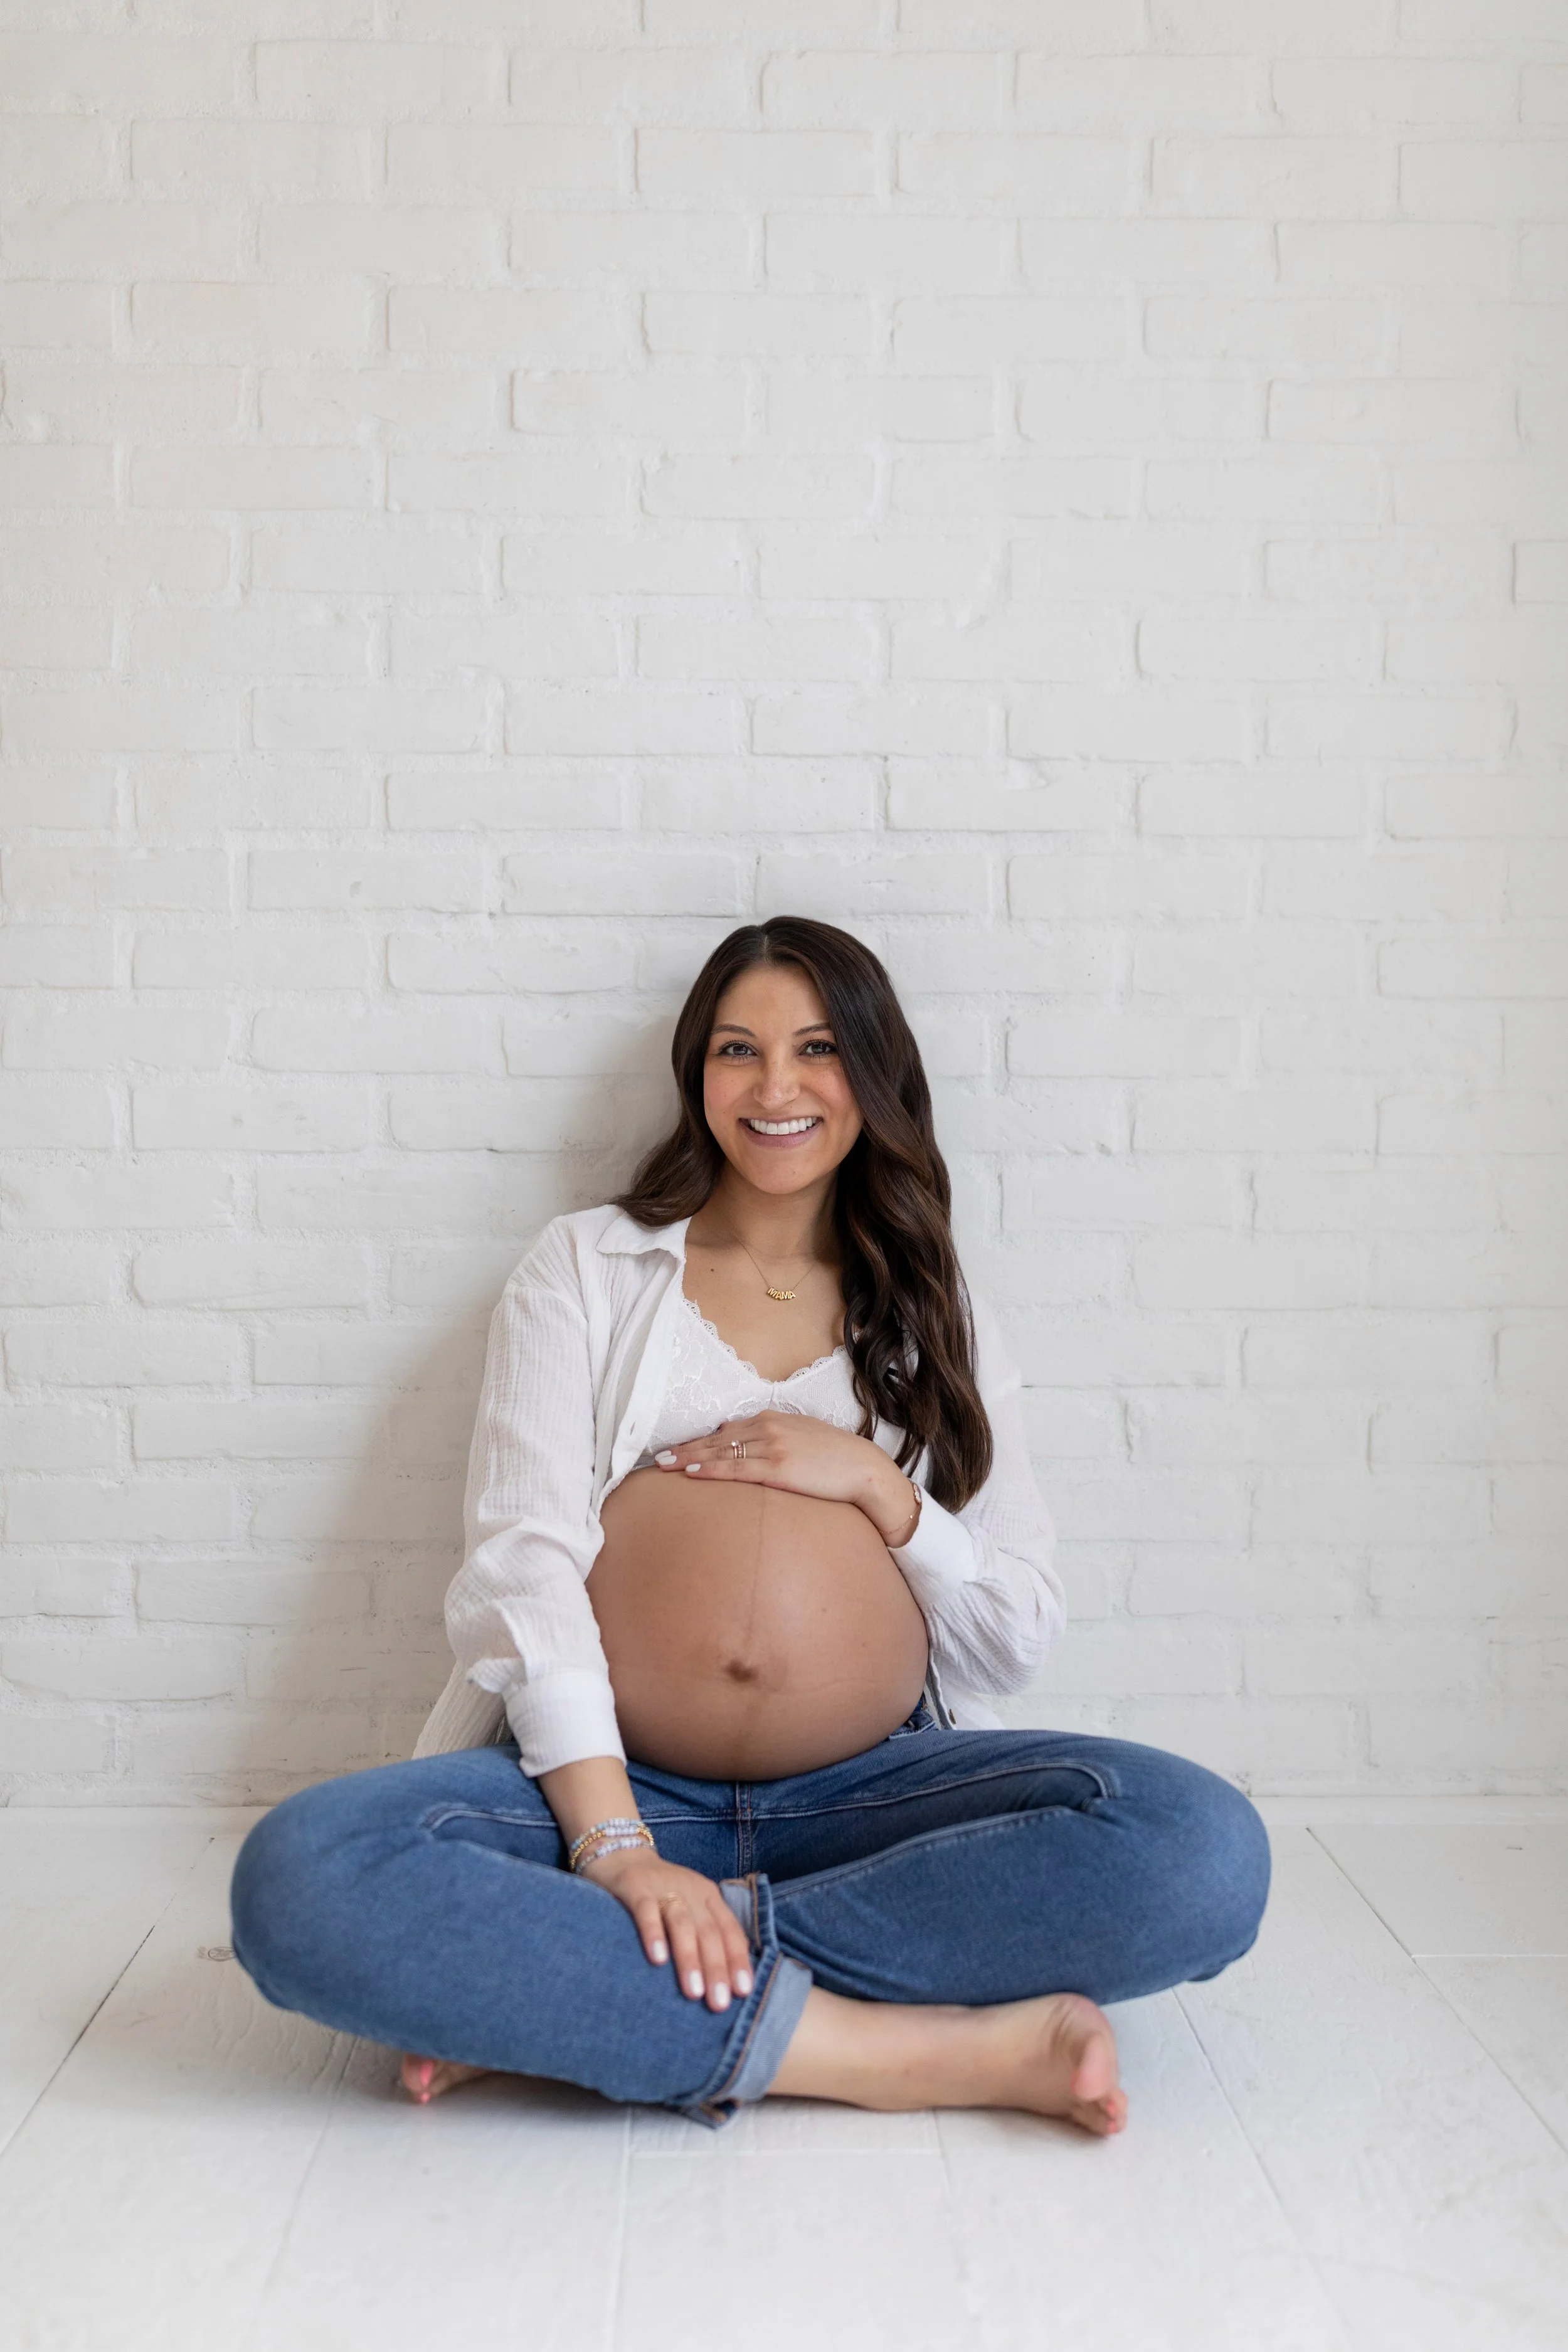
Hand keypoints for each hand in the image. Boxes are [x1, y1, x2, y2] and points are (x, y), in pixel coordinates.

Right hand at [581, 1846, 754, 2012]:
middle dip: (716, 1968)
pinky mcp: (635, 1886)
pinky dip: (654, 1934)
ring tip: (693, 1992)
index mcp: (709, 1896)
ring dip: (689, 1958)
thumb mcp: (688, 1907)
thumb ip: (704, 1935)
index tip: (743, 1992)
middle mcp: (690, 1890)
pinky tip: (657, 1959)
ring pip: (682, 1923)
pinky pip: (646, 1911)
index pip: (729, 1930)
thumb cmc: (660, 1894)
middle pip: (709, 1931)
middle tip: (718, 2003)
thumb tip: (723, 1983)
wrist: (620, 1853)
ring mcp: (663, 1887)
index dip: (737, 1960)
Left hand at [655, 1410, 918, 1543]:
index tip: (678, 1447)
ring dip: (689, 1459)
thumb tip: (744, 1442)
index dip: (699, 1440)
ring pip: (720, 1452)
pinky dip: (710, 1470)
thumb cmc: (835, 1458)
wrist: (864, 1469)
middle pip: (716, 1438)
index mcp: (772, 1418)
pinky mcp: (778, 1468)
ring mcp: (772, 1446)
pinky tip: (691, 1473)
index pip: (726, 1429)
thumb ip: (772, 1438)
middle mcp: (768, 1427)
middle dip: (686, 1447)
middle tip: (659, 1457)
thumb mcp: (801, 1437)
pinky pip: (736, 1469)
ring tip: (664, 1466)